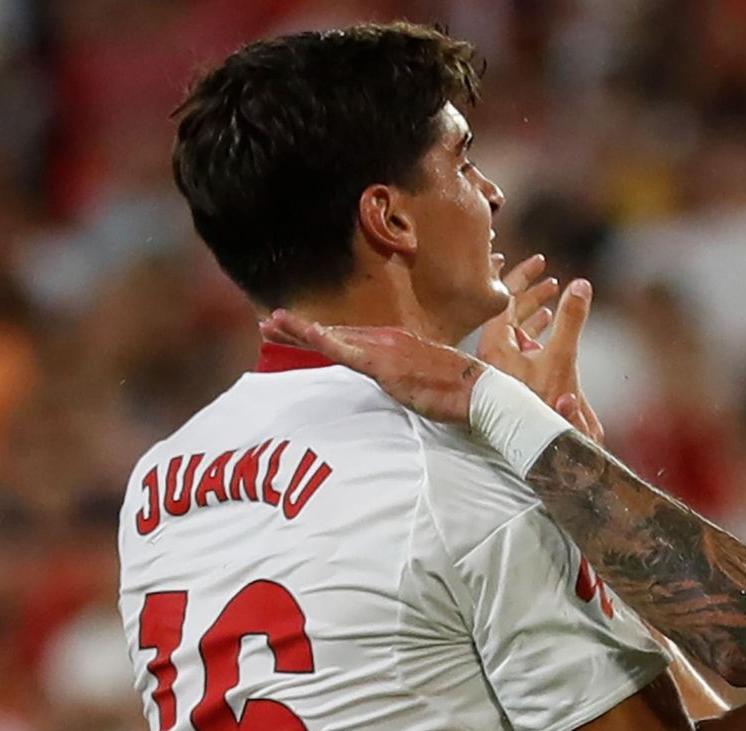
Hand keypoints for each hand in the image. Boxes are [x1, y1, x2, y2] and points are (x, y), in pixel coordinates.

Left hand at [260, 313, 483, 423]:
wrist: (478, 391)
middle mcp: (384, 338)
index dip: (316, 333)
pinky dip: (324, 340)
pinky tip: (305, 332)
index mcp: (392, 342)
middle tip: (267, 323)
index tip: (291, 330)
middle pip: (333, 333)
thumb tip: (389, 379)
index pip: (346, 337)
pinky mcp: (385, 364)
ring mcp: (384, 348)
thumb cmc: (455, 389)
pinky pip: (347, 352)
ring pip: (333, 338)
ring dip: (300, 330)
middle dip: (298, 329)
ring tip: (271, 325)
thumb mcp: (420, 377)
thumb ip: (399, 373)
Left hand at [481, 269, 604, 443]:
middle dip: (529, 292)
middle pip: (507, 313)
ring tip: (552, 301)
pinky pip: (520, 347)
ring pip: (515, 331)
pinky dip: (535, 332)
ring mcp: (501, 369)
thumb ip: (570, 319)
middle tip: (548, 278)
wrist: (538, 446)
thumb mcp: (562, 358)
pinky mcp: (512, 382)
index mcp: (496, 345)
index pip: (502, 298)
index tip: (537, 260)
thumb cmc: (543, 406)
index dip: (519, 275)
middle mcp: (494, 356)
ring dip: (534, 313)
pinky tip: (548, 331)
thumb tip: (581, 284)